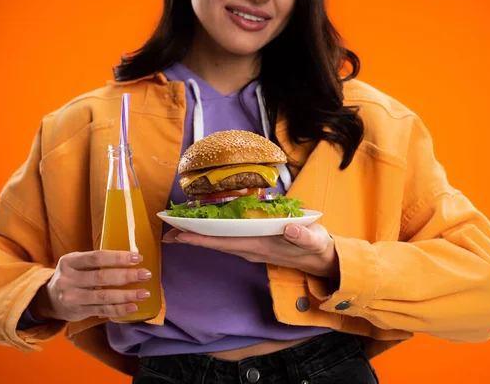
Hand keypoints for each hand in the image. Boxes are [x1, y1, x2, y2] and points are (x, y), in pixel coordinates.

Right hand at [31, 250, 151, 321]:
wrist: (49, 299)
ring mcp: (72, 297)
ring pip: (103, 296)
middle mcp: (68, 279)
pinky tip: (133, 307)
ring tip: (144, 293)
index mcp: (70, 261)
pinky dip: (119, 309)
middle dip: (126, 276)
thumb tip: (131, 258)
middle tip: (146, 274)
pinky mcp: (78, 312)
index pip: (97, 257)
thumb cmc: (72, 276)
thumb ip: (97, 261)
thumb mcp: (77, 263)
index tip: (138, 258)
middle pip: (101, 277)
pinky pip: (102, 310)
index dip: (118, 258)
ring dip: (126, 295)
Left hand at [163, 224, 339, 280]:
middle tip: (167, 232)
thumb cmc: (317, 247)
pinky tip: (204, 230)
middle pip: (216, 244)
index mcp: (260, 246)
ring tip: (178, 231)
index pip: (225, 242)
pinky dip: (212, 235)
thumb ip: (304, 236)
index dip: (202, 238)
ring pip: (220, 243)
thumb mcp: (315, 240)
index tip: (181, 235)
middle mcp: (251, 249)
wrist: (322, 260)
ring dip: (199, 237)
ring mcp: (251, 248)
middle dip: (192, 238)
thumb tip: (290, 231)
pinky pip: (228, 241)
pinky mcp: (254, 245)